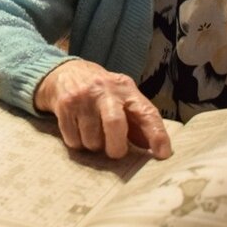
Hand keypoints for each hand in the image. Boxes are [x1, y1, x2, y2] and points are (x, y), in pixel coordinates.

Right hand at [34, 60, 171, 158]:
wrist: (64, 72)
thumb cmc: (99, 91)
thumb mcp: (121, 99)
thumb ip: (136, 121)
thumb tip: (152, 147)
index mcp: (126, 89)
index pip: (146, 112)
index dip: (157, 134)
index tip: (163, 154)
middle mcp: (105, 90)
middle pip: (115, 124)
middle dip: (116, 147)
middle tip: (115, 152)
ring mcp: (82, 97)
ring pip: (92, 139)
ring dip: (94, 145)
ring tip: (93, 134)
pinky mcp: (64, 106)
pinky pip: (74, 141)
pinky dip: (78, 143)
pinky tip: (78, 129)